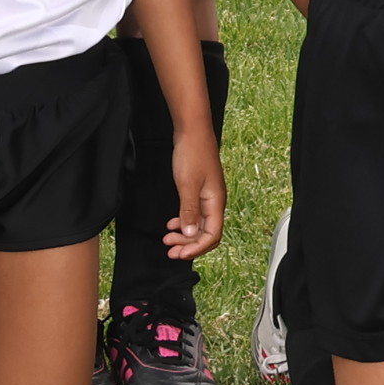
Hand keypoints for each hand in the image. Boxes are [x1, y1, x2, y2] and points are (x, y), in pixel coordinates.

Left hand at [163, 125, 225, 257]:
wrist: (193, 131)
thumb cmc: (192, 154)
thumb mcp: (187, 185)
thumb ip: (189, 211)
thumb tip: (190, 235)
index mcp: (215, 202)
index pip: (212, 235)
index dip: (197, 248)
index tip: (179, 253)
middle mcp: (214, 202)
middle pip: (206, 233)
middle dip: (188, 245)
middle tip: (169, 250)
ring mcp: (207, 196)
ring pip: (199, 225)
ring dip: (184, 235)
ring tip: (167, 239)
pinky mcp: (200, 190)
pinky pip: (194, 214)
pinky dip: (184, 222)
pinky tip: (172, 223)